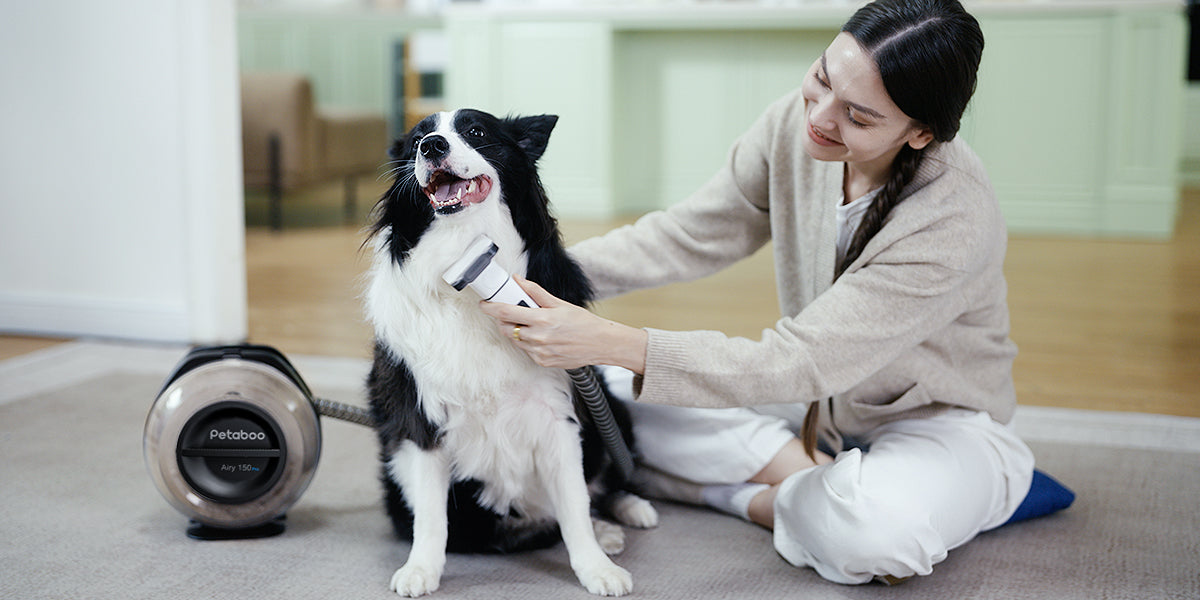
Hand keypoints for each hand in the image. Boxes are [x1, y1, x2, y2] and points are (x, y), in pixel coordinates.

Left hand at [477, 276, 647, 373]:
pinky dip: (528, 342)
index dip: (490, 307)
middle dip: (503, 320)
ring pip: (515, 340)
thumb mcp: (560, 303)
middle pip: (506, 328)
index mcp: (542, 320)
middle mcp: (538, 338)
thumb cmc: (583, 323)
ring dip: (516, 331)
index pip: (506, 313)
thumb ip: (535, 292)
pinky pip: (526, 351)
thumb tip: (518, 281)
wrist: (601, 344)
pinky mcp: (542, 362)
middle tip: (511, 312)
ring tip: (533, 324)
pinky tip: (542, 337)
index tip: (484, 304)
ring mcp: (539, 352)